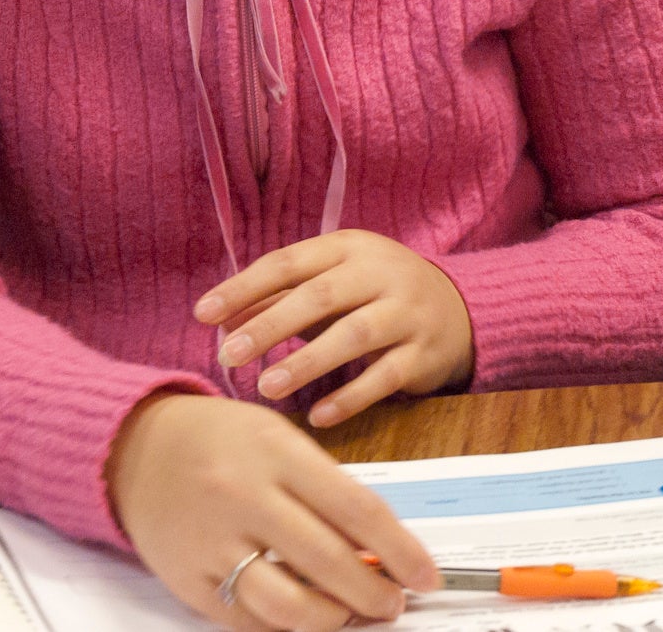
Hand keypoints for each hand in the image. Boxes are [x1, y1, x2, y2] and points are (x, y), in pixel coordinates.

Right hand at [107, 393, 438, 629]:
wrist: (133, 447)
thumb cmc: (219, 439)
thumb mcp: (277, 438)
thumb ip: (326, 487)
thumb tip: (380, 547)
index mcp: (275, 452)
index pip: (356, 510)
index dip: (401, 550)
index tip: (426, 574)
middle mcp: (243, 496)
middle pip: (328, 563)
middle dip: (375, 593)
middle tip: (394, 603)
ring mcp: (211, 543)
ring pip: (288, 605)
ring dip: (334, 619)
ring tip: (351, 613)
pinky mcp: (186, 580)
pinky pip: (247, 621)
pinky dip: (285, 626)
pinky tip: (303, 615)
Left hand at [197, 229, 472, 428]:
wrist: (458, 309)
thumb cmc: (374, 295)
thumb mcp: (332, 284)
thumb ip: (280, 299)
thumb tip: (222, 321)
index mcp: (349, 247)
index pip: (289, 262)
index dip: (245, 287)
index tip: (203, 313)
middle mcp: (381, 273)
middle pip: (320, 296)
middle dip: (271, 325)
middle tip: (230, 355)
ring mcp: (407, 313)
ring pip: (353, 335)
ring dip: (307, 362)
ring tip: (267, 386)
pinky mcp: (423, 354)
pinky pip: (384, 377)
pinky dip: (350, 398)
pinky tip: (318, 416)